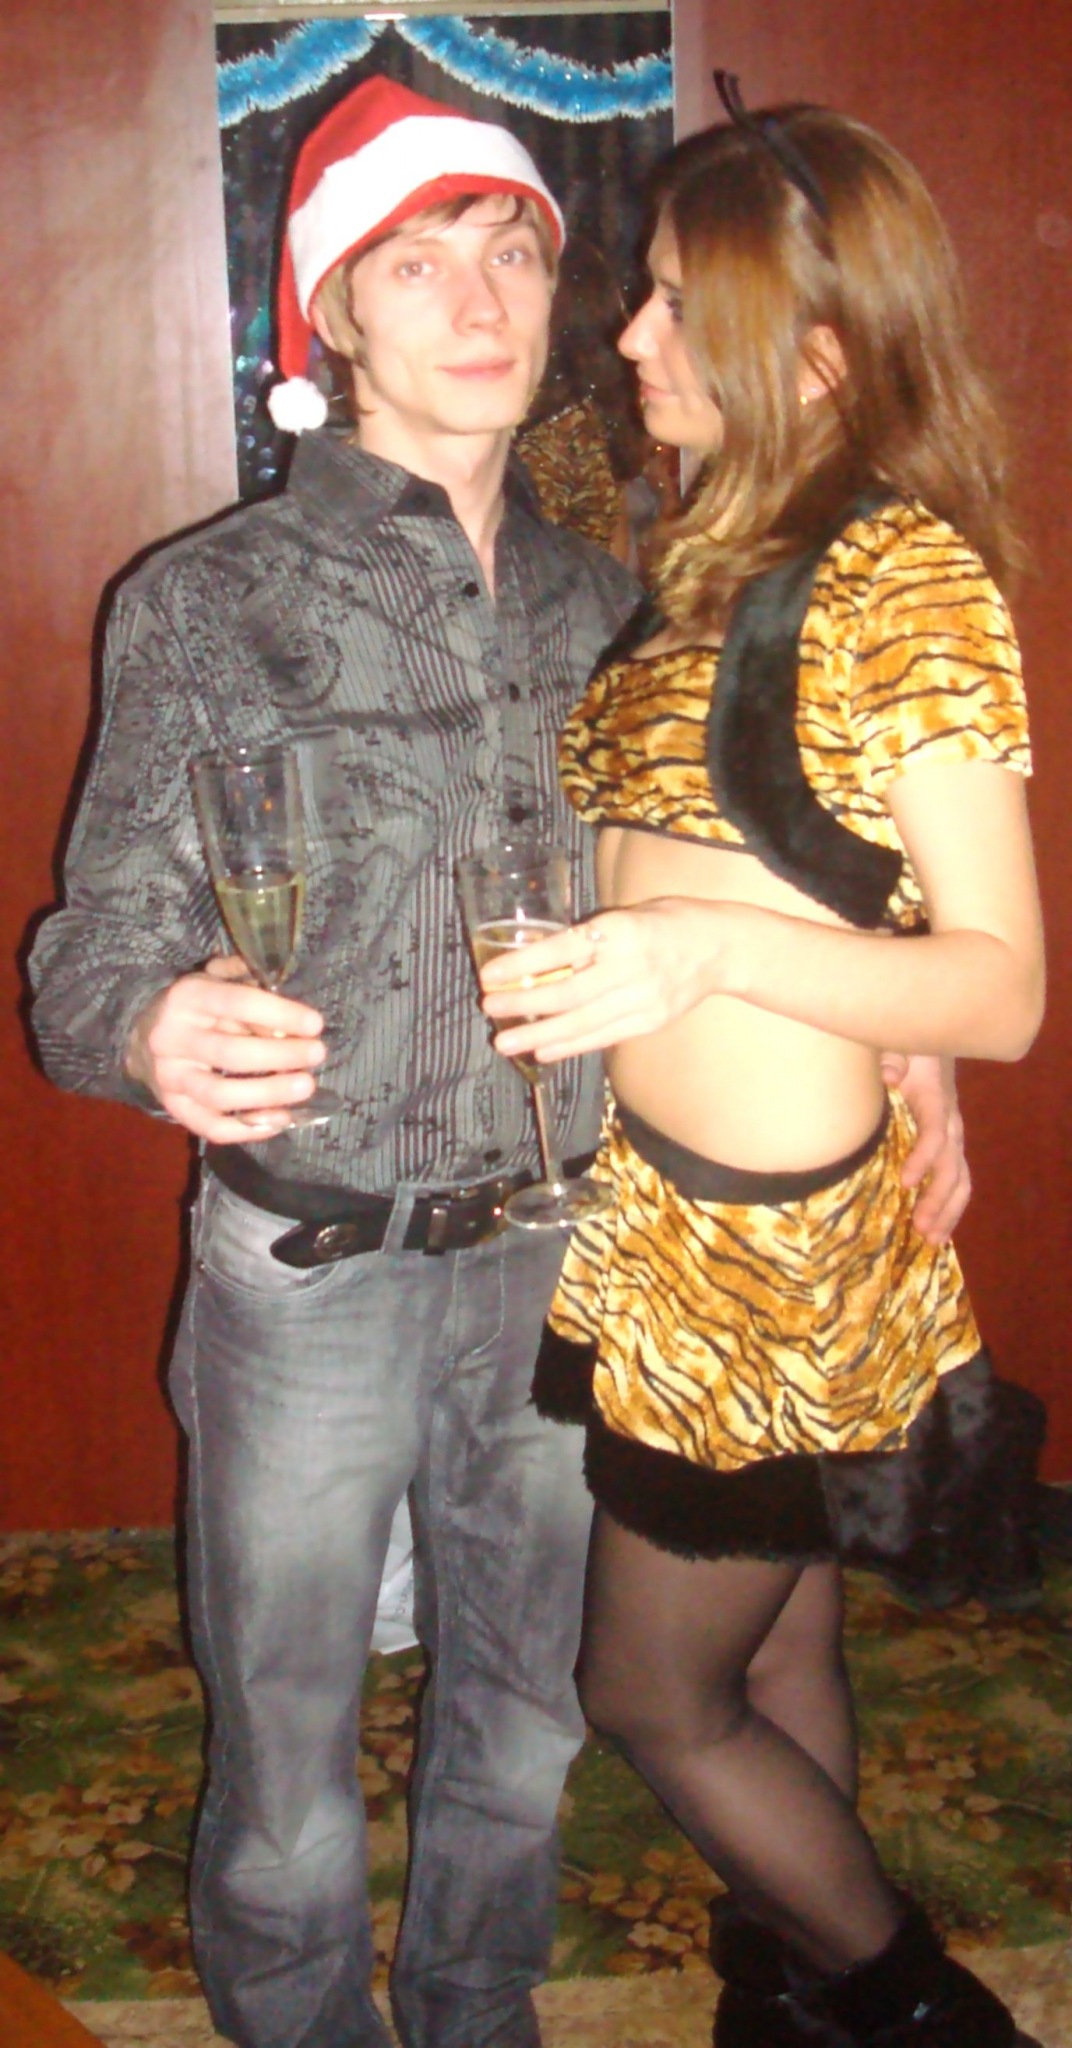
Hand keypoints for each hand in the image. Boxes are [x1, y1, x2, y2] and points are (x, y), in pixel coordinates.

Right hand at [124, 955, 324, 1141]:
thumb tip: (289, 1008)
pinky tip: (281, 1120)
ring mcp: (169, 1078)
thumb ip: (253, 985)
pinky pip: (211, 1127)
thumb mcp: (218, 981)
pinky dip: (248, 1129)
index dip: (280, 1014)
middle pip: (230, 1053)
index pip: (237, 1003)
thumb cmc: (196, 1008)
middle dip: (280, 1056)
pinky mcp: (173, 1108)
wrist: (142, 1038)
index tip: (315, 1024)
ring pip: (220, 1095)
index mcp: (187, 997)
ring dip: (268, 1095)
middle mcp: (171, 1038)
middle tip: (317, 1054)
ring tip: (305, 1087)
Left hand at [481, 900, 717, 1060]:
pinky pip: (602, 1037)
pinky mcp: (649, 1022)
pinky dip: (570, 1046)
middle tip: (489, 1009)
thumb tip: (536, 959)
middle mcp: (631, 967)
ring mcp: (642, 999)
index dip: (521, 965)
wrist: (719, 947)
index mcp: (620, 931)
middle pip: (567, 993)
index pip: (561, 951)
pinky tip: (543, 1051)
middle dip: (523, 1004)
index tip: (489, 975)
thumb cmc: (666, 921)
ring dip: (538, 1035)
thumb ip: (588, 936)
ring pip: (581, 1023)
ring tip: (505, 1042)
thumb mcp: (625, 914)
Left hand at [881, 1051, 969, 1244]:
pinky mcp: (949, 1146)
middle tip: (920, 1227)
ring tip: (931, 1240)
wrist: (926, 1046)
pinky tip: (938, 1232)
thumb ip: (892, 1058)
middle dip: (938, 1198)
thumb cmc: (904, 1050)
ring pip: (960, 1179)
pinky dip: (949, 1208)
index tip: (905, 1181)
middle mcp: (950, 1122)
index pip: (935, 1133)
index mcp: (936, 1100)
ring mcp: (952, 1136)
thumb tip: (892, 1075)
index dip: (924, 1158)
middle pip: (952, 1165)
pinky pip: (957, 1180)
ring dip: (947, 1211)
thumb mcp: (896, 1046)